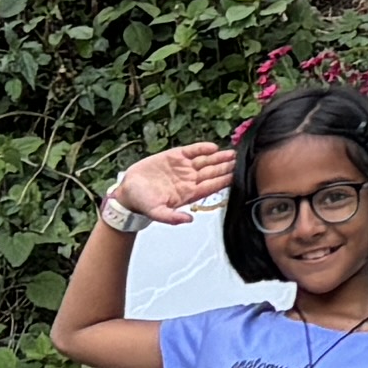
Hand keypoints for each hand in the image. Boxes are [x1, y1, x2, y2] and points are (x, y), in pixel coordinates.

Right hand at [111, 140, 238, 229]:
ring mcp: (183, 168)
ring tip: (231, 153)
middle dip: (226, 167)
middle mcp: (189, 180)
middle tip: (240, 161)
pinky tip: (212, 147)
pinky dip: (202, 148)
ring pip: (205, 161)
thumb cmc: (143, 202)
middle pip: (212, 173)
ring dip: (218, 157)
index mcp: (188, 193)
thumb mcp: (157, 213)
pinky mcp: (174, 156)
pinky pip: (192, 151)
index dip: (223, 181)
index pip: (211, 187)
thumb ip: (172, 217)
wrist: (128, 190)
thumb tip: (189, 220)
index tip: (236, 176)